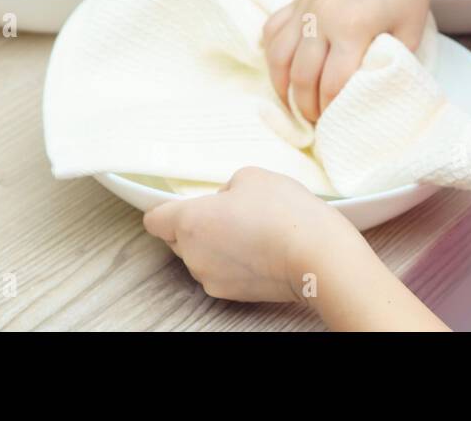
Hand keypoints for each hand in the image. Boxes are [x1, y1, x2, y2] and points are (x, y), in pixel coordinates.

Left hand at [142, 166, 355, 304]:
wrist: (316, 255)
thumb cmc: (284, 212)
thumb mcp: (253, 176)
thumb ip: (227, 187)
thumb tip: (223, 202)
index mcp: (189, 221)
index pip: (154, 219)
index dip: (167, 209)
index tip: (184, 203)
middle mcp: (192, 255)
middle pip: (177, 239)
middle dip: (195, 226)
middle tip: (230, 211)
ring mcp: (210, 278)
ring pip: (201, 257)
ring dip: (216, 244)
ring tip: (252, 230)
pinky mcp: (231, 295)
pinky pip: (221, 273)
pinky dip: (234, 262)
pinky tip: (261, 249)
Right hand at [261, 0, 435, 122]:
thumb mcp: (408, 37)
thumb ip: (387, 66)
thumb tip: (367, 96)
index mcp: (352, 28)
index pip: (331, 84)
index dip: (330, 110)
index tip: (334, 124)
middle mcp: (321, 17)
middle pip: (301, 75)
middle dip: (305, 105)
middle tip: (315, 122)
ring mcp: (307, 5)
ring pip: (278, 55)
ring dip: (281, 84)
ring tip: (292, 102)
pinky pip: (273, 29)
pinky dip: (272, 52)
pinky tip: (282, 68)